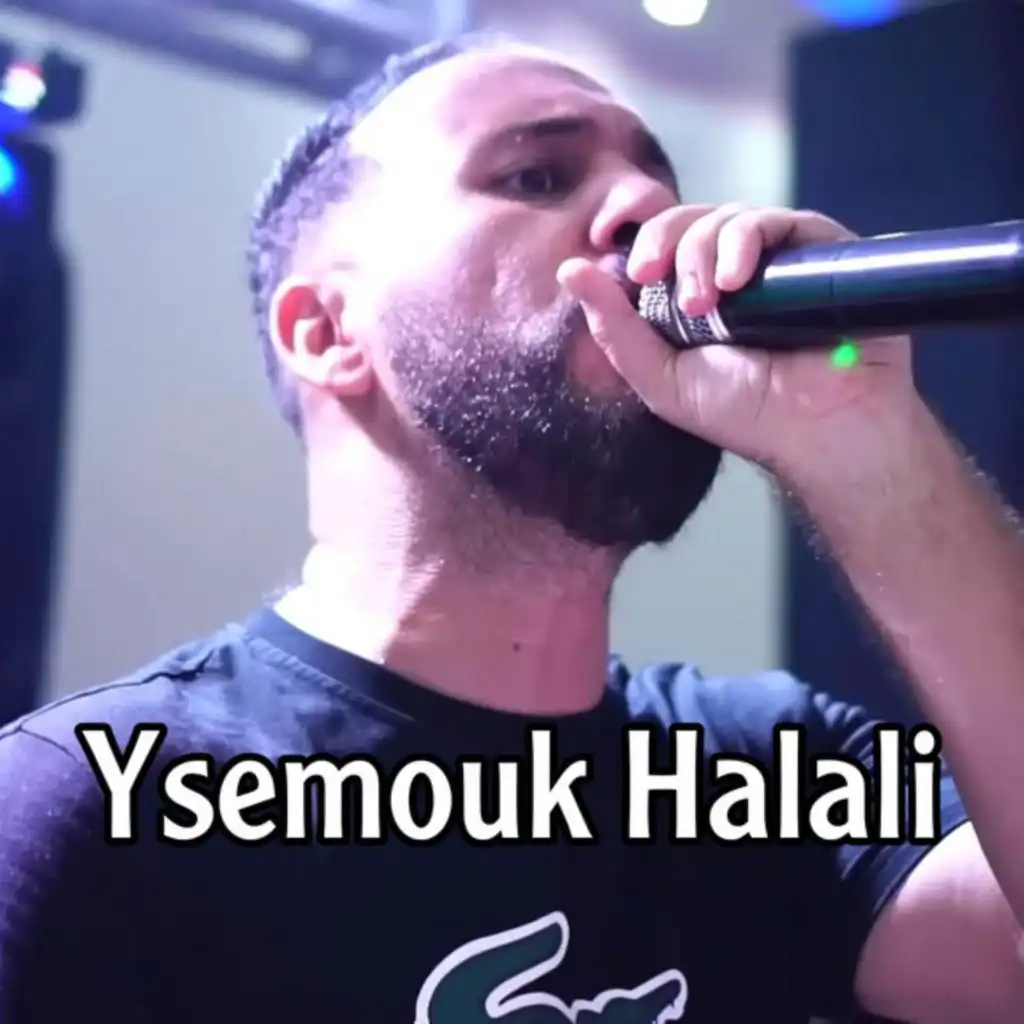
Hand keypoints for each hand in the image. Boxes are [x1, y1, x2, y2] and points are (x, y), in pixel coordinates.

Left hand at [558, 204, 915, 472]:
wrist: (820, 430)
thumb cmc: (744, 412)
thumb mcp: (660, 377)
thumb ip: (614, 329)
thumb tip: (569, 271)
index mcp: (695, 297)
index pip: (662, 247)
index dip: (644, 245)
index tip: (634, 270)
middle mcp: (735, 272)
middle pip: (690, 223)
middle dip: (667, 244)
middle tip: (658, 277)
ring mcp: (778, 260)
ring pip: (728, 218)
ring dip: (703, 249)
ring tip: (706, 302)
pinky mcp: (819, 250)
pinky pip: (778, 220)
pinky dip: (747, 238)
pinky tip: (735, 278)